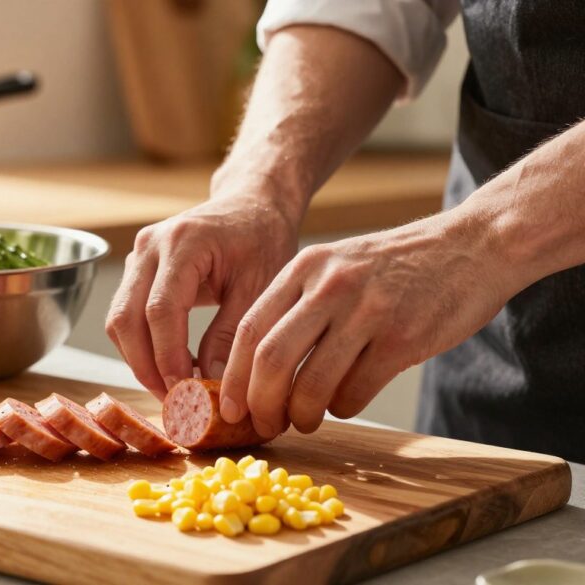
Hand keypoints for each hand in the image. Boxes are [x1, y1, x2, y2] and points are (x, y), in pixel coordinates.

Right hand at [106, 190, 298, 399]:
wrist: (251, 204)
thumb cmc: (262, 239)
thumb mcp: (260, 286)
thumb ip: (233, 333)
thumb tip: (212, 383)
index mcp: (183, 242)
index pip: (160, 310)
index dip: (167, 356)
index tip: (185, 391)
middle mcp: (150, 246)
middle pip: (125, 317)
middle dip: (144, 366)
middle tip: (173, 401)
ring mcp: (138, 256)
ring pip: (118, 320)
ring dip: (138, 360)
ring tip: (172, 389)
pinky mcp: (137, 269)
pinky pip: (125, 315)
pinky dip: (141, 346)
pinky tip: (169, 366)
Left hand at [219, 209, 515, 437]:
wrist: (472, 247)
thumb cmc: (396, 267)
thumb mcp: (337, 266)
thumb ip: (298, 305)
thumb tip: (254, 369)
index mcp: (306, 267)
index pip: (250, 329)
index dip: (233, 377)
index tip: (228, 408)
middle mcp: (331, 286)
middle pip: (270, 359)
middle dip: (259, 404)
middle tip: (263, 425)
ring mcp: (368, 311)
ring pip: (312, 385)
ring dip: (301, 416)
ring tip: (304, 422)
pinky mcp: (403, 338)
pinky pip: (355, 393)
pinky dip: (342, 409)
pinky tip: (344, 403)